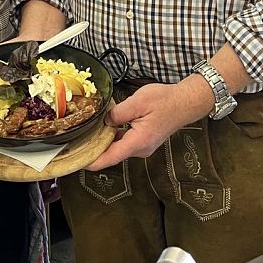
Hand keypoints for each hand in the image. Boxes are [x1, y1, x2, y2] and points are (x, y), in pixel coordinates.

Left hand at [86, 78, 212, 169]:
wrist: (186, 102)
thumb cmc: (165, 101)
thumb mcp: (138, 101)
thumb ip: (118, 113)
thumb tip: (105, 121)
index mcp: (138, 141)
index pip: (111, 157)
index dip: (92, 161)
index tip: (78, 162)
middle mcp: (140, 149)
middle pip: (112, 154)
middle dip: (95, 149)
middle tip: (77, 142)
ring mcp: (143, 147)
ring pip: (118, 148)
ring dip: (105, 142)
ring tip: (88, 133)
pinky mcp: (144, 142)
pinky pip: (125, 143)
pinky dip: (114, 138)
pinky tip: (106, 127)